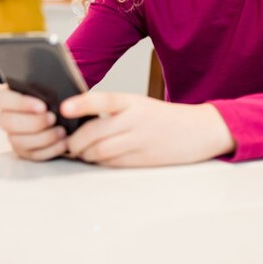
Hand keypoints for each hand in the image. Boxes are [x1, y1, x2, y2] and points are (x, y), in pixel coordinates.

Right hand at [0, 86, 67, 160]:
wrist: (66, 111)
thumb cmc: (54, 94)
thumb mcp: (49, 85)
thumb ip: (44, 86)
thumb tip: (50, 88)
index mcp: (8, 97)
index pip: (1, 99)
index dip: (20, 104)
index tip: (42, 106)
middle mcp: (6, 117)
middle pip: (8, 122)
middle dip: (33, 122)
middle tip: (53, 118)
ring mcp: (14, 136)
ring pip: (20, 141)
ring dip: (44, 137)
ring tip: (62, 131)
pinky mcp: (26, 151)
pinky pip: (34, 154)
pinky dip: (51, 149)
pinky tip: (64, 142)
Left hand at [61, 92, 234, 166]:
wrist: (199, 131)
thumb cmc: (165, 118)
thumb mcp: (140, 105)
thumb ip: (114, 111)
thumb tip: (81, 121)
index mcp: (133, 102)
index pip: (103, 100)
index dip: (81, 104)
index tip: (64, 108)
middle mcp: (135, 120)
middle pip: (94, 132)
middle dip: (75, 141)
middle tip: (67, 142)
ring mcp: (139, 141)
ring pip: (100, 151)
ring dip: (85, 154)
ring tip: (81, 152)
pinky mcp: (142, 160)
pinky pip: (112, 163)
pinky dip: (99, 162)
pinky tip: (98, 158)